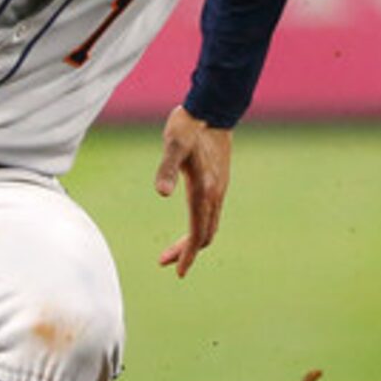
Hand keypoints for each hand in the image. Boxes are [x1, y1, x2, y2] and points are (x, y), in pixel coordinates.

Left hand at [153, 107, 231, 277]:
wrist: (214, 108)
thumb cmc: (189, 126)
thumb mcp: (172, 145)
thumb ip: (166, 169)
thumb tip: (161, 193)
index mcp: (204, 191)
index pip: (198, 233)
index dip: (187, 255)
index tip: (177, 272)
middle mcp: (215, 194)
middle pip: (204, 235)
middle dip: (187, 252)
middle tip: (164, 261)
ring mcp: (219, 188)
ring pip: (209, 225)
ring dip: (193, 240)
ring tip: (173, 248)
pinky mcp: (219, 181)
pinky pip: (212, 214)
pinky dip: (200, 226)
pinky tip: (188, 221)